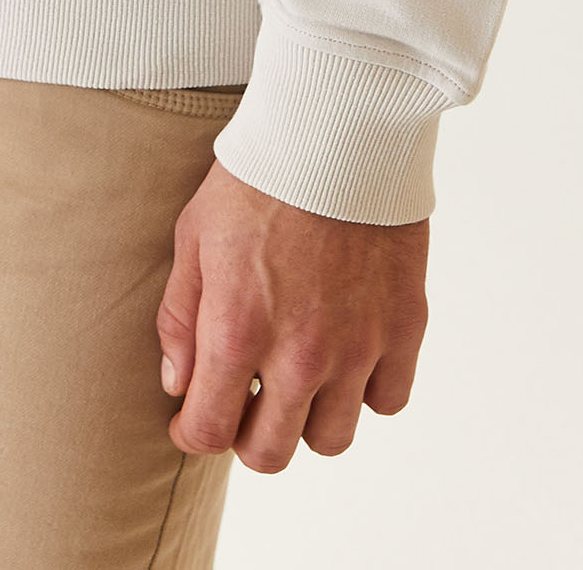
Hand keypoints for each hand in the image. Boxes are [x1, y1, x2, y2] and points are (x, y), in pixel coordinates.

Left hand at [157, 161, 427, 470]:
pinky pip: (388, 401)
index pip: (209, 431)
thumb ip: (180, 319)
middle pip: (270, 454)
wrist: (337, 129)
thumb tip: (178, 386)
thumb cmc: (257, 177)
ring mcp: (358, 346)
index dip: (193, 432)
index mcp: (238, 330)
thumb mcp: (193, 236)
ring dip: (308, 417)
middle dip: (247, 434)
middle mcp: (300, 353)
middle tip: (245, 399)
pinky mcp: (404, 328)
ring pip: (331, 439)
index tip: (191, 419)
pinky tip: (348, 354)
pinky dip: (367, 390)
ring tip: (298, 374)